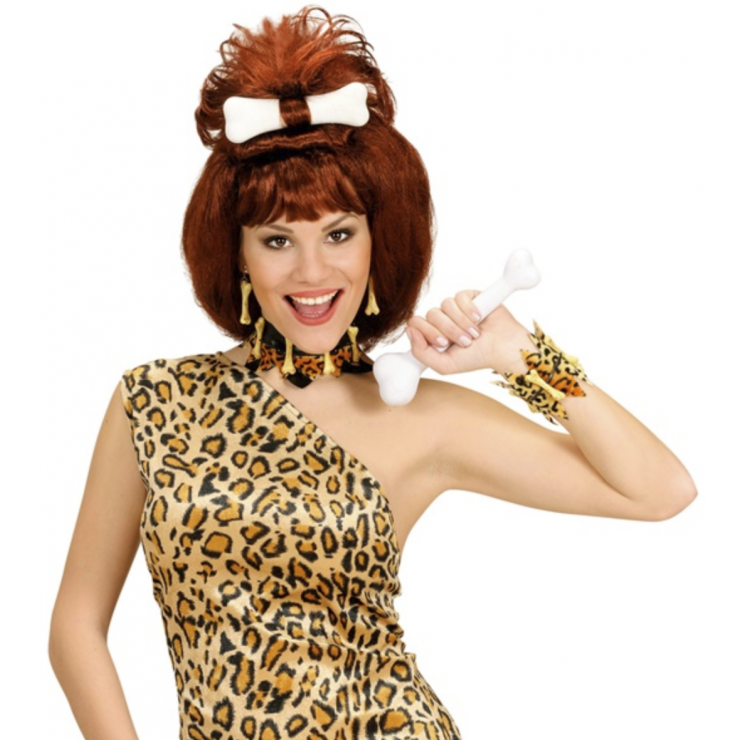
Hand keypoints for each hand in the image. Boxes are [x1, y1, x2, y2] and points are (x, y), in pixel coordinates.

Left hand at [405, 290, 535, 375]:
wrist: (502, 348)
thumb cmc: (475, 358)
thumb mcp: (444, 365)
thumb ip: (420, 353)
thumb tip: (409, 330)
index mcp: (433, 334)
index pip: (415, 323)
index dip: (427, 332)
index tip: (444, 343)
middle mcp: (442, 320)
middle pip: (430, 314)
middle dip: (449, 330)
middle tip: (464, 341)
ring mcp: (455, 308)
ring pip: (444, 305)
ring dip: (461, 322)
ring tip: (474, 334)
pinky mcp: (469, 297)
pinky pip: (459, 297)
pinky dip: (469, 310)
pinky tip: (479, 319)